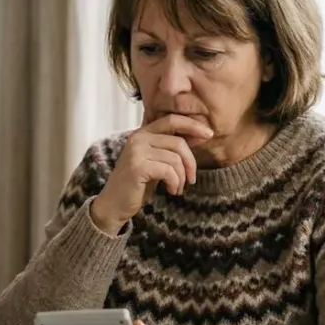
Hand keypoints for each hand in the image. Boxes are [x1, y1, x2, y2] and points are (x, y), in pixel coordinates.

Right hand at [90, 114, 213, 232]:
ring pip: (175, 159)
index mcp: (142, 133)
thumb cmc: (138, 184)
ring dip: (182, 177)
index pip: (172, 120)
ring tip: (177, 187)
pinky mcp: (137, 167)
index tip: (210, 134)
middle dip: (190, 163)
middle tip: (191, 179)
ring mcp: (136, 151)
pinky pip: (169, 171)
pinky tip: (172, 191)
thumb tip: (200, 134)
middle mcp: (137, 138)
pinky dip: (175, 183)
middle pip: (178, 142)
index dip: (193, 125)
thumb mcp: (156, 161)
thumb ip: (171, 147)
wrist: (114, 204)